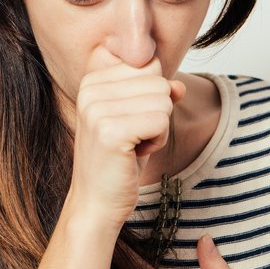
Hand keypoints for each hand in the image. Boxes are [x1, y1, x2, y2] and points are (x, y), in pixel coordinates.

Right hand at [67, 46, 185, 230]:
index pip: (150, 66)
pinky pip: (161, 121)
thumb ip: (158, 93)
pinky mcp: (110, 131)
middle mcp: (90, 88)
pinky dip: (158, 141)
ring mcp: (97, 109)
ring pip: (163, 101)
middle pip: (158, 82)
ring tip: (133, 146)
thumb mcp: (139, 117)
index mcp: (92, 79)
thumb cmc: (118, 160)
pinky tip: (136, 154)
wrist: (96, 202)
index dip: (151, 97)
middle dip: (157, 113)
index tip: (129, 122)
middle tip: (133, 138)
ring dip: (159, 129)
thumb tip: (179, 86)